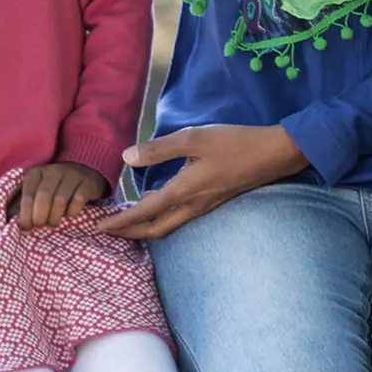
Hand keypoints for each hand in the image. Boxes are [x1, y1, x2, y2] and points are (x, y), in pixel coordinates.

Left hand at [7, 162, 108, 229]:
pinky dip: (73, 211)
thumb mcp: (36, 192)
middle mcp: (54, 170)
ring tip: (53, 224)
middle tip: (41, 227)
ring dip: (55, 216)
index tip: (26, 229)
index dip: (25, 215)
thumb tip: (8, 221)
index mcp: (36, 173)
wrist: (85, 176)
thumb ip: (21, 204)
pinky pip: (78, 200)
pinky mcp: (88, 182)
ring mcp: (73, 174)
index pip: (28, 196)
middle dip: (40, 217)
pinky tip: (70, 215)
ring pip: (60, 199)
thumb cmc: (54, 189)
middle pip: (43, 197)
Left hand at [96, 124, 307, 240]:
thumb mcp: (195, 138)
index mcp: (184, 191)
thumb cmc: (235, 143)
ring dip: (144, 225)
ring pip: (168, 225)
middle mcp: (193, 205)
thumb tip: (126, 158)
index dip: (118, 222)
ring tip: (126, 216)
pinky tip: (157, 200)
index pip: (143, 214)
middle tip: (107, 229)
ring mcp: (205, 206)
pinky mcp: (213, 200)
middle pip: (154, 229)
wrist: (274, 154)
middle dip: (128, 232)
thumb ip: (160, 149)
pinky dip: (160, 215)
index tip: (96, 227)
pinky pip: (179, 216)